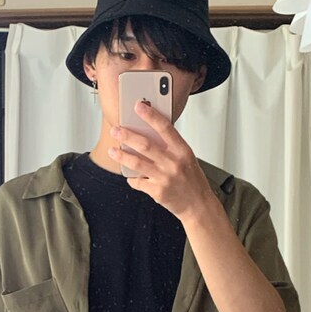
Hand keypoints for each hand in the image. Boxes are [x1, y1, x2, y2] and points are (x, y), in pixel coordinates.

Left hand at [108, 100, 215, 221]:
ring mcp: (164, 178)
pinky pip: (138, 182)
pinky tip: (130, 175)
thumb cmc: (192, 180)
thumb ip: (170, 146)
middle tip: (116, 130)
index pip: (165, 128)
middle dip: (127, 136)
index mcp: (182, 150)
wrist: (198, 205)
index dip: (150, 115)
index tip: (138, 106)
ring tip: (112, 151)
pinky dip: (131, 178)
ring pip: (137, 163)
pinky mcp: (157, 192)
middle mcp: (173, 163)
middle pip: (145, 145)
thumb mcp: (187, 158)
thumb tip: (148, 133)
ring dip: (121, 156)